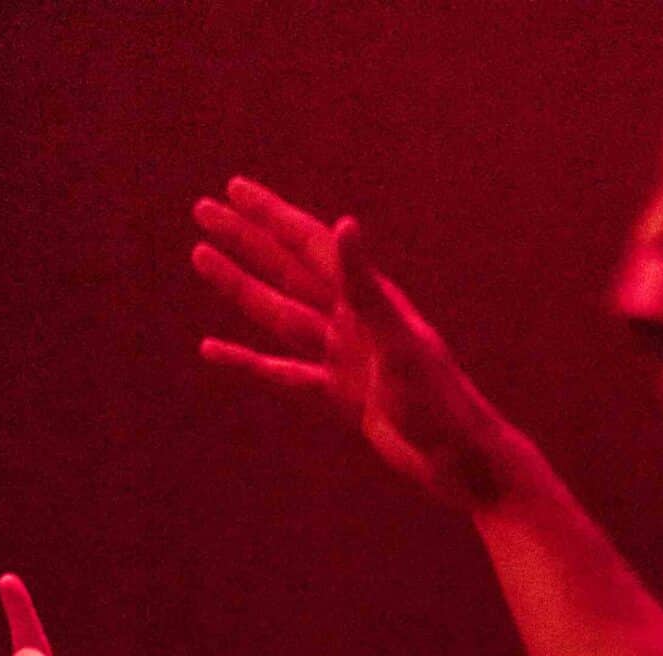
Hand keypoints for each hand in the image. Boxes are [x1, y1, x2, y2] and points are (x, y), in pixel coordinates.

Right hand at [191, 179, 520, 505]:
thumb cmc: (439, 402)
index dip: (270, 216)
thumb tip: (342, 224)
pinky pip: (283, 373)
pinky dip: (247, 361)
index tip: (233, 189)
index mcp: (367, 300)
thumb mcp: (399, 341)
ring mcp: (344, 358)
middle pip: (286, 270)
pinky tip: (213, 350)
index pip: (308, 245)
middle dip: (246, 240)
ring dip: (241, 287)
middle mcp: (352, 321)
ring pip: (279, 315)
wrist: (460, 460)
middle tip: (203, 210)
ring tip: (202, 259)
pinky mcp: (341, 395)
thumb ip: (365, 286)